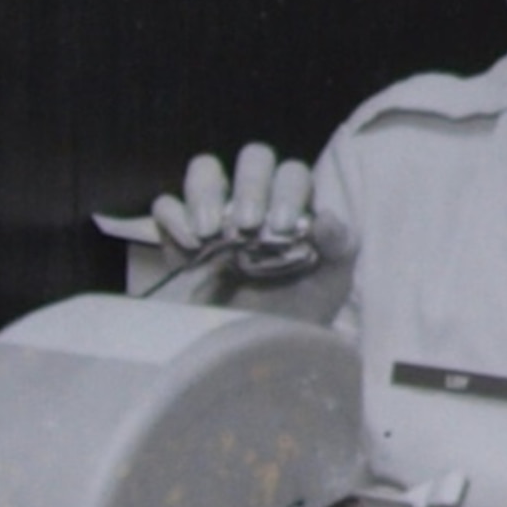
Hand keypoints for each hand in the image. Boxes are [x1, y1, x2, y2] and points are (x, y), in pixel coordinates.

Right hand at [149, 148, 353, 318]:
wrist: (266, 346)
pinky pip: (167, 207)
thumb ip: (339, 245)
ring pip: (206, 170)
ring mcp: (217, 212)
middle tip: (247, 228)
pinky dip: (174, 218)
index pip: (291, 173)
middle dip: (250, 187)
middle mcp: (256, 198)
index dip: (286, 192)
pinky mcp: (181, 235)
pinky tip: (189, 247)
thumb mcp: (332, 280)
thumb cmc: (305, 306)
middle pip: (252, 160)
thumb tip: (326, 218)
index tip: (281, 228)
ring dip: (206, 193)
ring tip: (210, 235)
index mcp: (295, 202)